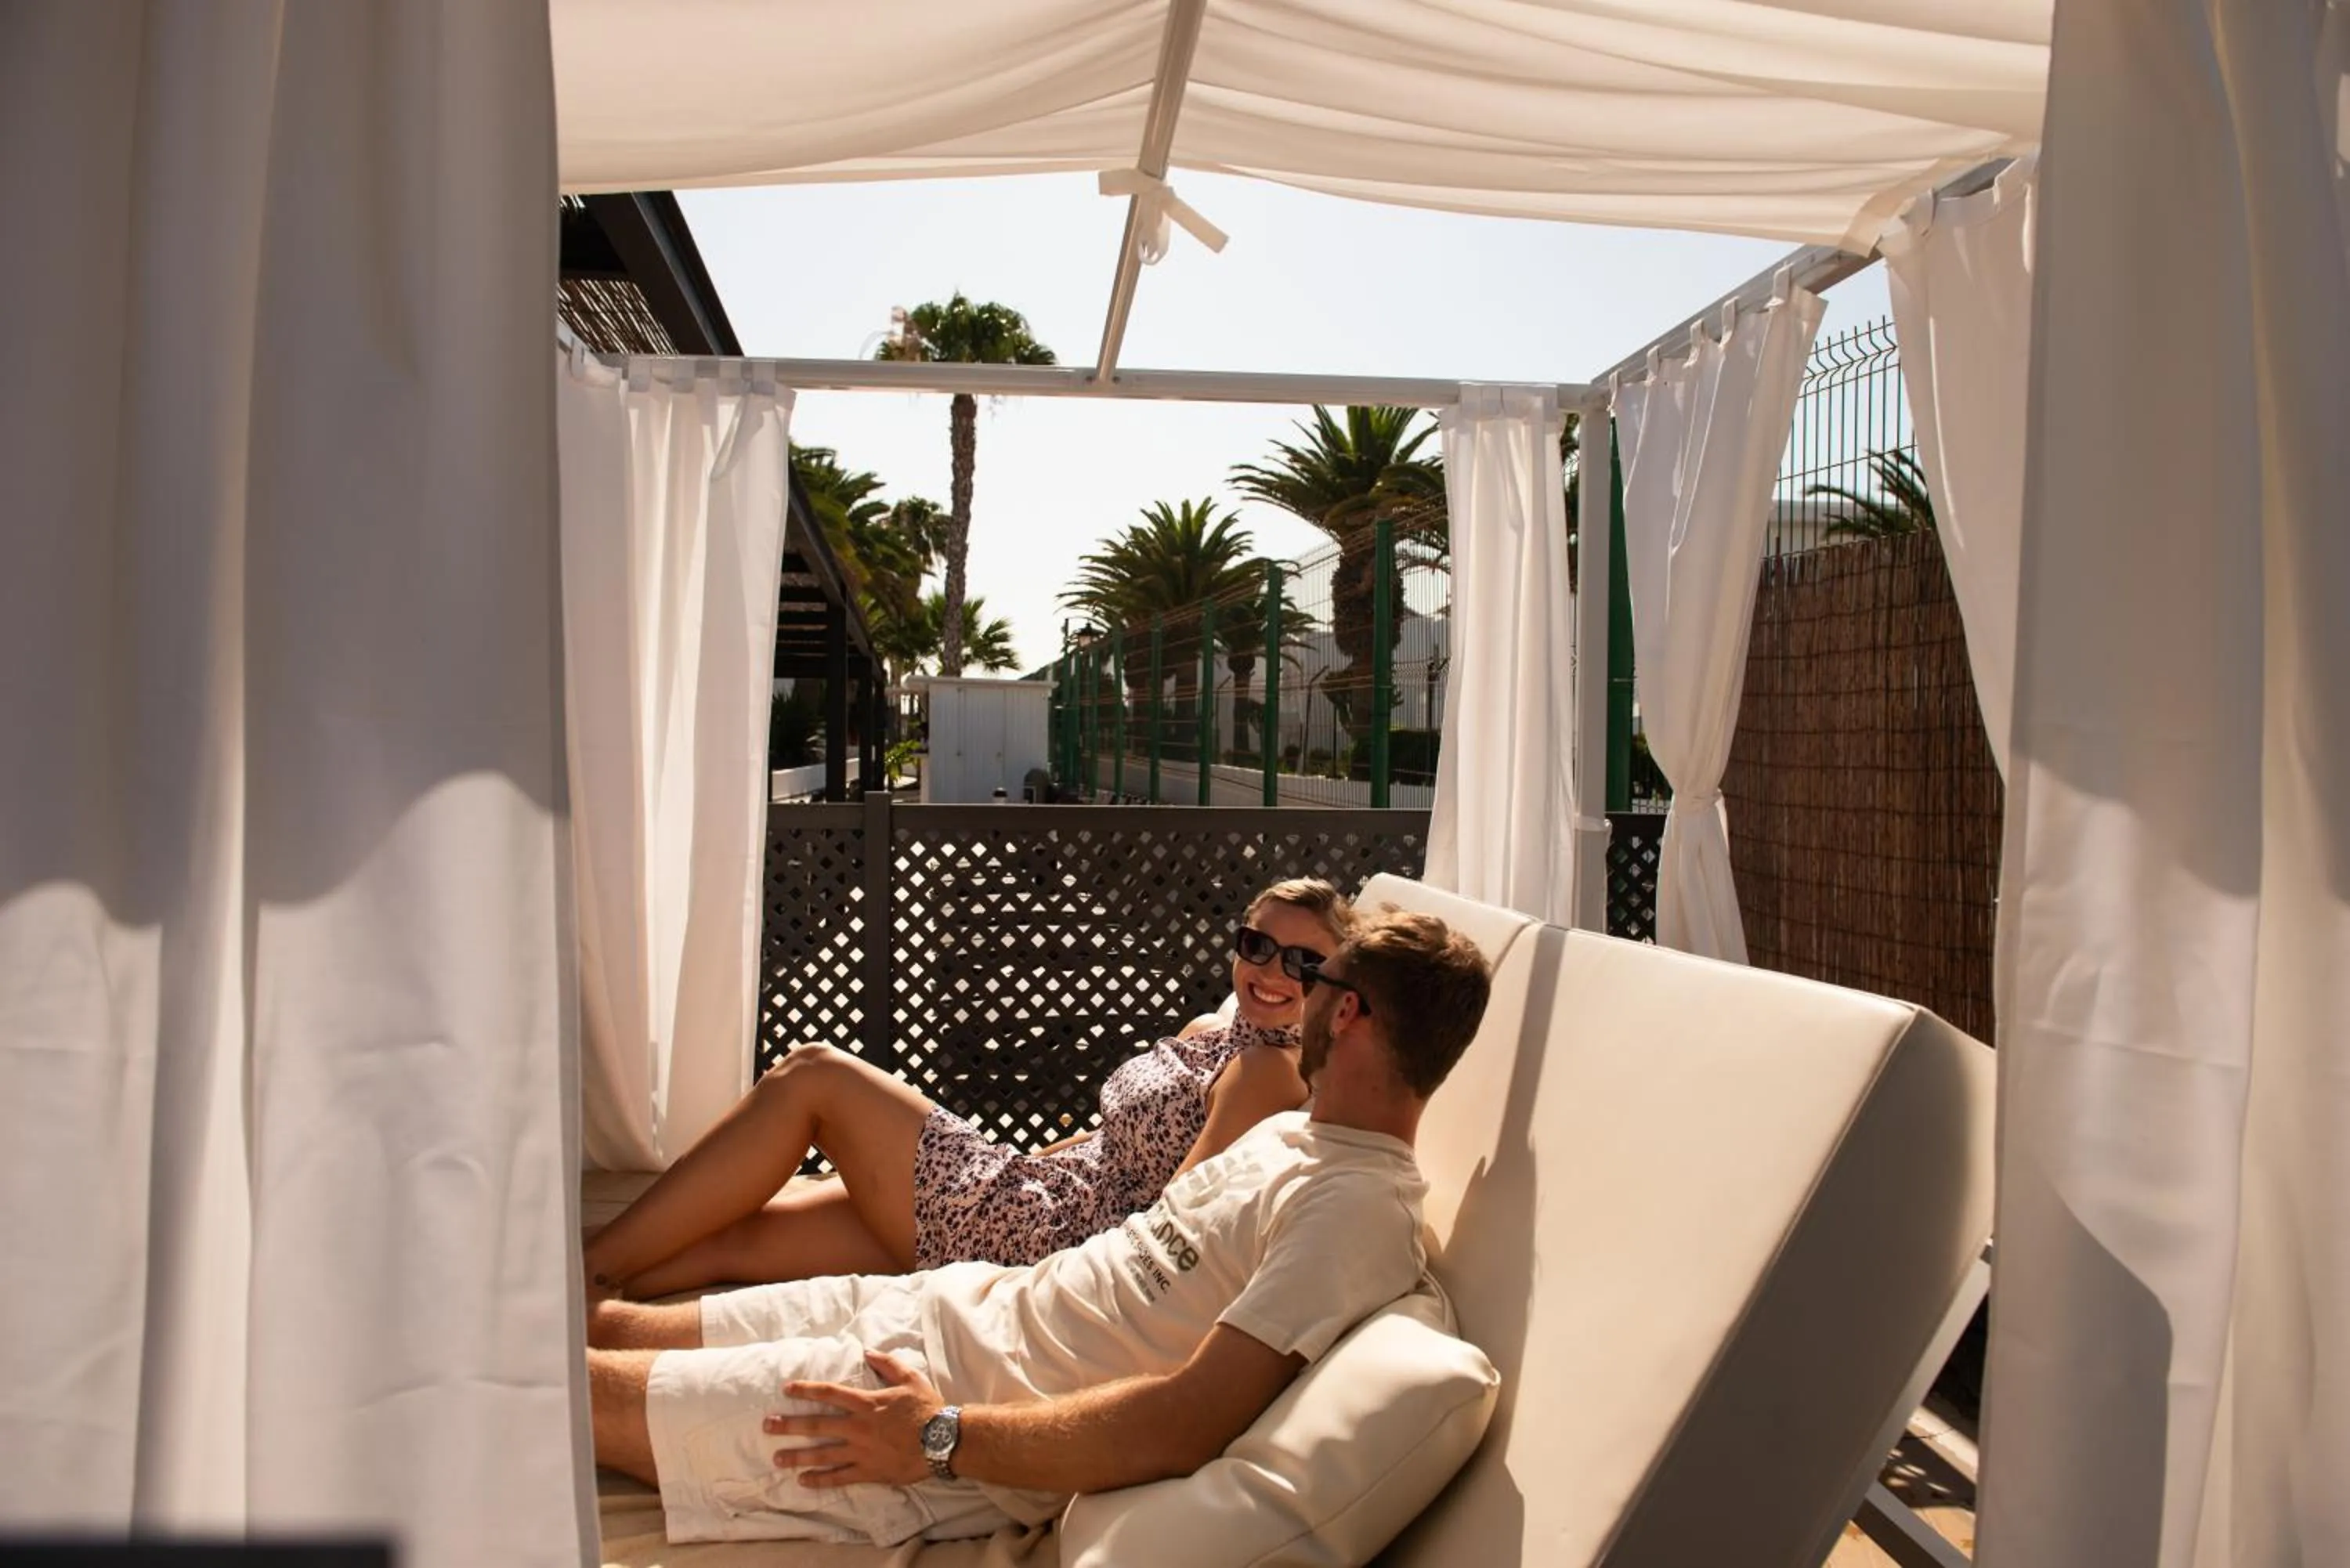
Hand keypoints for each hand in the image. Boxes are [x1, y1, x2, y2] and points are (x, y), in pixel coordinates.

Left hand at [767, 1349, 941, 1488]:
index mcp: (867, 1403)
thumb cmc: (928, 1408)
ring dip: (798, 1456)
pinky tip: (803, 1481)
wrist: (944, 1441)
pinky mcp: (869, 1471)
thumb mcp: (910, 1378)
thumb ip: (887, 1364)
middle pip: (817, 1425)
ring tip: (777, 1458)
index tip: (786, 1390)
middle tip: (767, 1426)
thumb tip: (867, 1352)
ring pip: (822, 1454)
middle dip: (790, 1425)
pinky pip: (839, 1477)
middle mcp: (858, 1427)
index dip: (806, 1391)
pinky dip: (820, 1480)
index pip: (829, 1394)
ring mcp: (861, 1451)